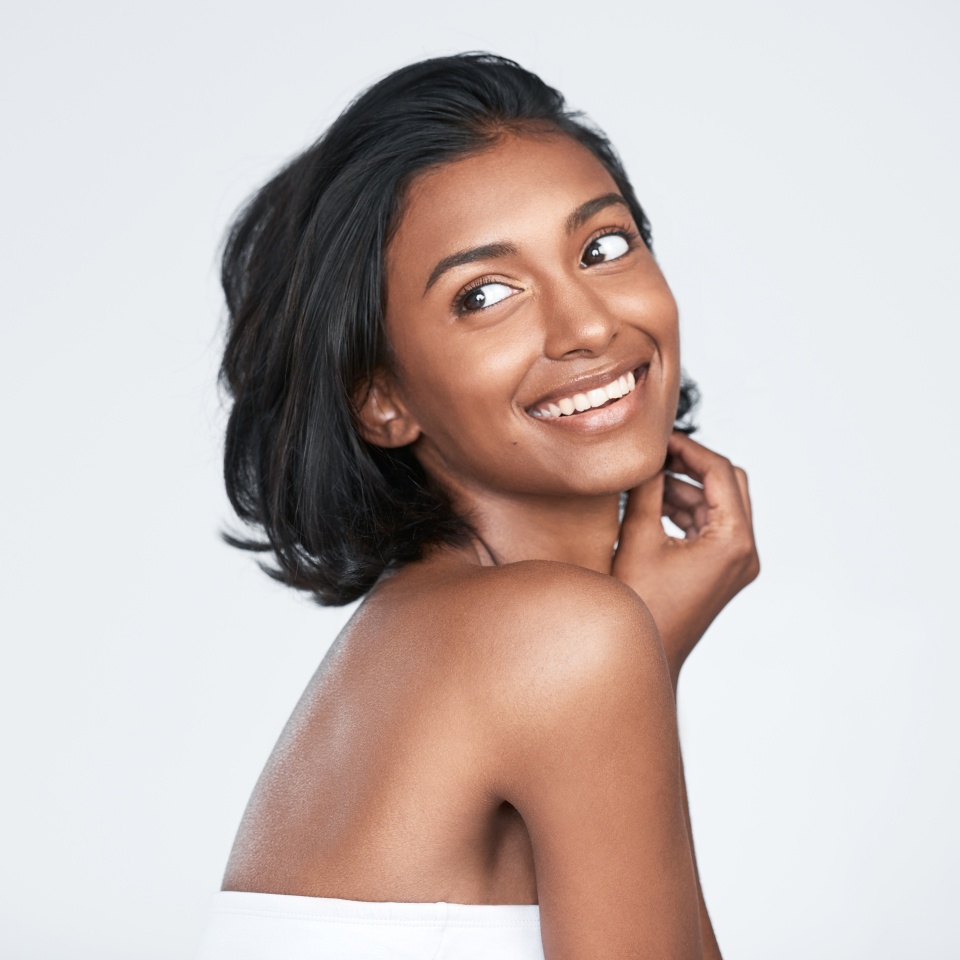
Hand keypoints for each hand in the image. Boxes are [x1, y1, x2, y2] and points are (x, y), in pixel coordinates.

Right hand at [612, 432, 759, 685]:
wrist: (647, 655)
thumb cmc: (641, 605)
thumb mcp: (639, 537)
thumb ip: (648, 489)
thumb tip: (649, 454)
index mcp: (734, 541)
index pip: (719, 472)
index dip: (688, 448)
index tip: (660, 436)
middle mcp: (745, 551)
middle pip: (728, 484)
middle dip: (692, 465)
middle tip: (657, 452)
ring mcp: (738, 563)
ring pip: (718, 504)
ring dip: (686, 488)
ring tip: (646, 478)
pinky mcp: (724, 571)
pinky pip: (711, 527)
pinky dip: (686, 511)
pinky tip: (653, 503)